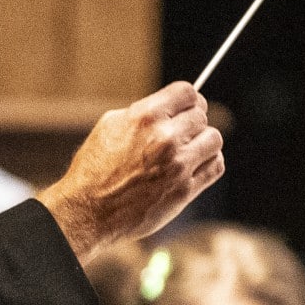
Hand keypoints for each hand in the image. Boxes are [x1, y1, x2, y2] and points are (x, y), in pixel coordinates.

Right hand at [38, 83, 224, 256]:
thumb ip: (143, 113)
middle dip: (194, 123)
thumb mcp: (110, 127)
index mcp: (144, 117)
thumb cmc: (94, 170)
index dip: (191, 99)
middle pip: (202, 117)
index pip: (188, 93)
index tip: (189, 107)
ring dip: (204, 143)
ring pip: (213, 140)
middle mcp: (164, 138)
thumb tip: (168, 108)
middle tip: (185, 132)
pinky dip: (209, 163)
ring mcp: (177, 165)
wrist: (89, 212)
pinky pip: (215, 166)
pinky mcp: (185, 189)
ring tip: (189, 150)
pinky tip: (195, 166)